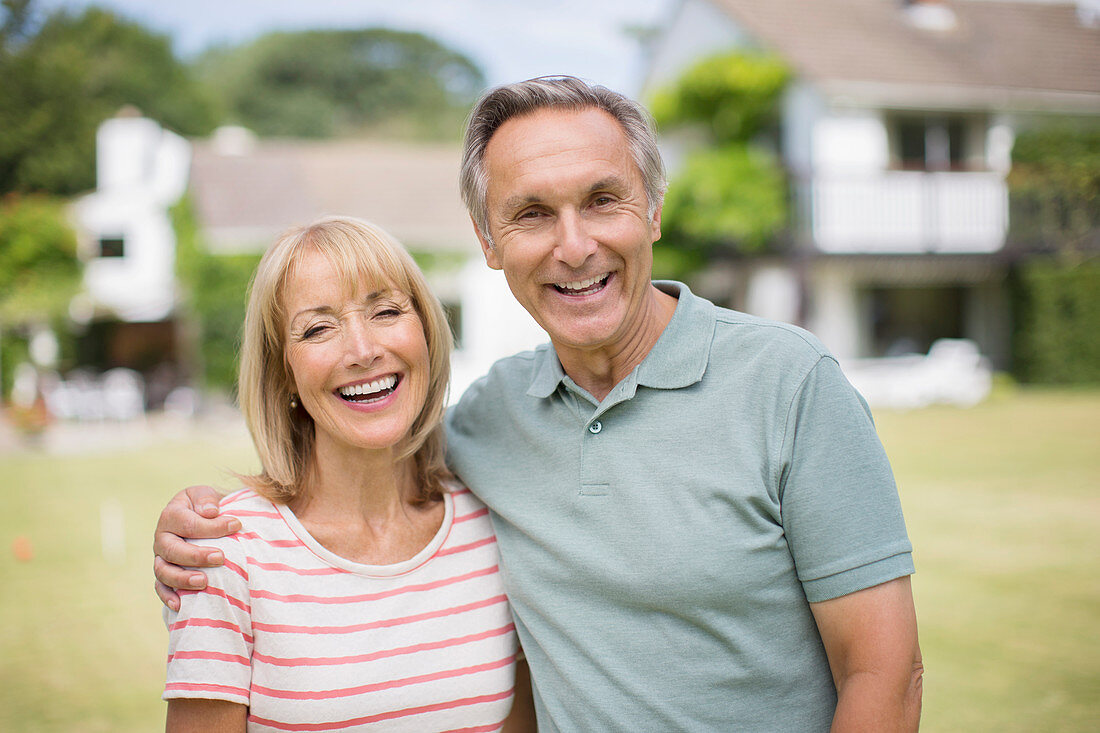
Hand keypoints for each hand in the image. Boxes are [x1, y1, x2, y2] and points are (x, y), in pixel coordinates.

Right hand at [153, 485, 234, 609]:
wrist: (200, 517)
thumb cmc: (205, 506)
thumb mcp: (205, 494)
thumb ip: (206, 500)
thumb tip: (210, 512)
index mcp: (171, 515)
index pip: (187, 524)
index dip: (211, 527)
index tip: (236, 525)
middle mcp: (162, 538)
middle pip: (172, 550)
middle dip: (196, 556)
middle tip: (220, 557)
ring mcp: (160, 558)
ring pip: (163, 571)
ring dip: (182, 579)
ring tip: (204, 582)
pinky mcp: (163, 574)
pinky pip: (160, 588)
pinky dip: (168, 597)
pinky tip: (181, 605)